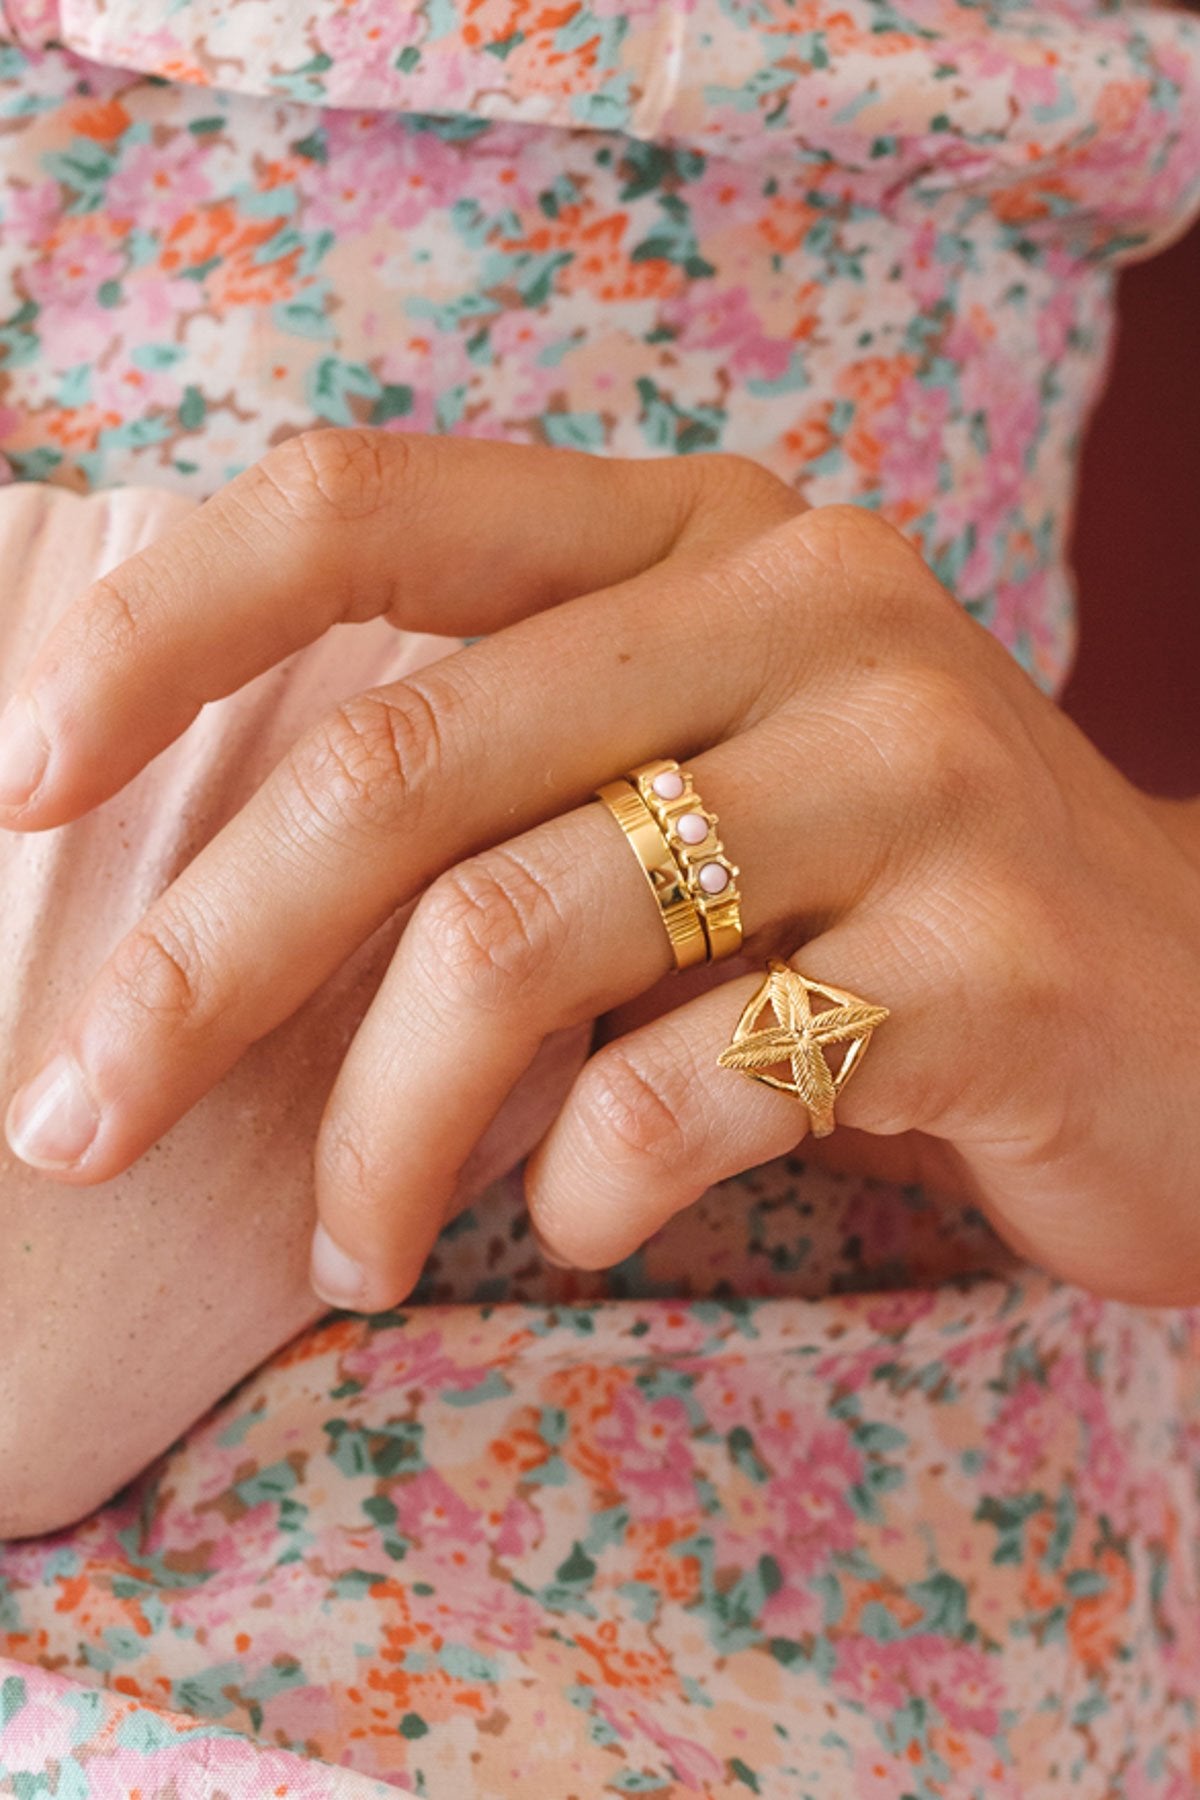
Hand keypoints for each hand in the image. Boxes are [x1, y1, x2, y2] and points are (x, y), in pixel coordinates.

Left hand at [2, 431, 1197, 1310]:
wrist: (1194, 1006)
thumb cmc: (882, 902)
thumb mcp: (689, 781)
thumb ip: (497, 784)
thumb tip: (199, 920)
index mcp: (696, 529)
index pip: (365, 508)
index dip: (159, 629)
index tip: (20, 779)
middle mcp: (806, 606)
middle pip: (406, 759)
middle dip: (200, 963)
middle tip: (75, 1115)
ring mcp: (914, 772)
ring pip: (522, 939)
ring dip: (383, 1129)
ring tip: (347, 1244)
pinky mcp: (987, 962)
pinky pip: (685, 1089)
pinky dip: (578, 1184)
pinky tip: (577, 1213)